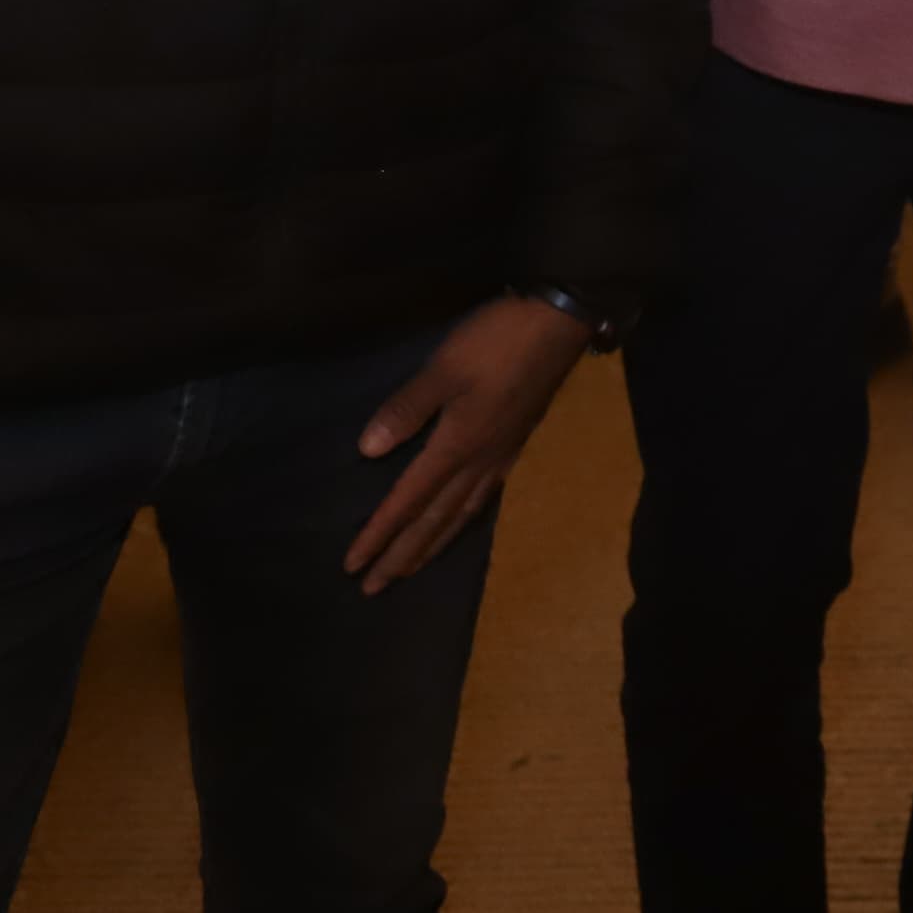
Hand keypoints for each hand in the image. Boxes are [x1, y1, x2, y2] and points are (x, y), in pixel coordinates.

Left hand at [348, 295, 588, 594]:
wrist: (559, 323)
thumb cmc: (497, 341)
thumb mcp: (444, 367)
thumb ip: (407, 408)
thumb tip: (367, 451)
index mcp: (456, 446)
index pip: (408, 501)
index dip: (379, 535)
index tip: (353, 566)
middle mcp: (478, 462)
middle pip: (434, 520)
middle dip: (402, 556)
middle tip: (374, 588)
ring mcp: (500, 455)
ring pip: (461, 515)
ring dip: (432, 546)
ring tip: (411, 569)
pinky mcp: (515, 443)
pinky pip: (483, 498)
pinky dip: (463, 521)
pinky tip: (460, 520)